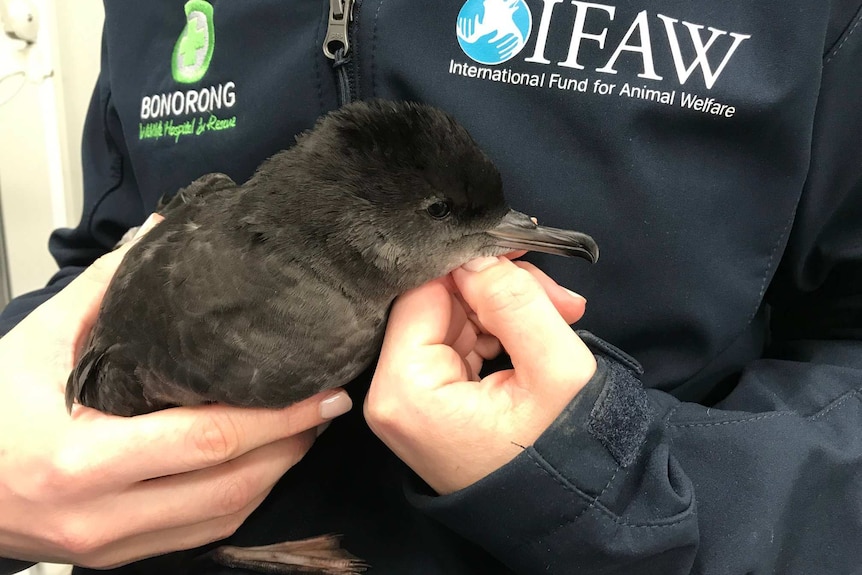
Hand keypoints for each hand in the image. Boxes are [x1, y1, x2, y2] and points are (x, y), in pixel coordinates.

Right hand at [0, 216, 351, 567]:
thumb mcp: (37, 343)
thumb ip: (104, 289)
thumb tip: (159, 231)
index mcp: (81, 460)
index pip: (207, 439)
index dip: (278, 417)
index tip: (323, 391)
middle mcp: (102, 515)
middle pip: (230, 485)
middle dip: (292, 443)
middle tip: (328, 404)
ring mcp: (111, 545)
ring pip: (225, 517)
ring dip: (276, 473)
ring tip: (306, 428)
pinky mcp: (117, 557)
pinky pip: (201, 534)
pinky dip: (243, 499)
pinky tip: (263, 463)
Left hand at [365, 256, 595, 494]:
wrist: (567, 514)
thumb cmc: (561, 453)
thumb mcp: (554, 370)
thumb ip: (515, 302)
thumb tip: (479, 254)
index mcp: (405, 390)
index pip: (423, 292)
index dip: (473, 266)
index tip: (523, 254)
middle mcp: (391, 395)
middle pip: (437, 304)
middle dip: (500, 293)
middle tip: (560, 299)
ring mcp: (406, 401)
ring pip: (451, 318)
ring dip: (506, 311)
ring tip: (560, 318)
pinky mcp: (427, 402)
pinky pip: (456, 343)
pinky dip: (498, 333)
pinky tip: (534, 340)